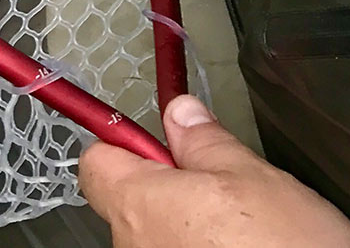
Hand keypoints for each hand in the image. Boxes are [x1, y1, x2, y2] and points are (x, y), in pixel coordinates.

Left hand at [80, 96, 349, 247]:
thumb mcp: (253, 176)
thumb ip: (205, 142)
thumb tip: (180, 114)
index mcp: (138, 204)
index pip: (97, 162)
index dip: (126, 144)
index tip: (160, 141)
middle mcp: (132, 245)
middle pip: (128, 202)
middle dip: (166, 187)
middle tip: (218, 184)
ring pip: (155, 235)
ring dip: (185, 225)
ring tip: (241, 227)